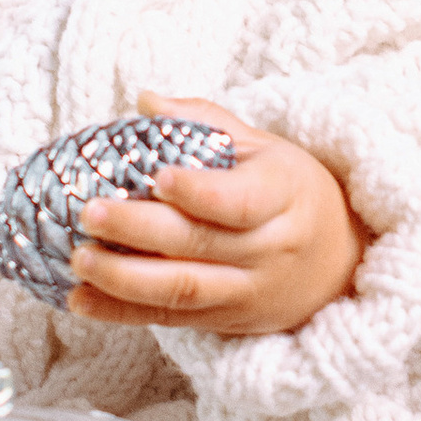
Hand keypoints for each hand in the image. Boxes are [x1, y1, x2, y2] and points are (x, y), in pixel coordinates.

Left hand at [64, 94, 372, 339]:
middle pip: (199, 243)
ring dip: (124, 278)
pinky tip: (81, 300)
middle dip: (139, 230)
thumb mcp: (266, 149)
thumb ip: (206, 121)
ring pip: (183, 290)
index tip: (156, 178)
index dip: (198, 192)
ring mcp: (248, 290)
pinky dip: (122, 312)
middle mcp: (270, 248)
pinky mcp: (227, 321)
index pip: (240, 200)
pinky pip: (171, 319)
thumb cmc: (292, 192)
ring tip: (79, 259)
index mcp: (283, 194)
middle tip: (89, 212)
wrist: (341, 263)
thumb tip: (145, 100)